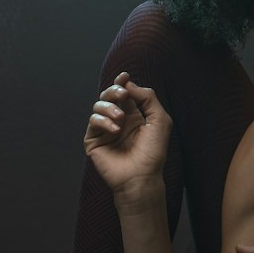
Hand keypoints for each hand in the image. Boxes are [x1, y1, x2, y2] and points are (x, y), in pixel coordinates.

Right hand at [83, 72, 172, 197]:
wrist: (142, 176)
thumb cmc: (153, 152)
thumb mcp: (160, 120)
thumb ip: (148, 99)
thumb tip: (130, 84)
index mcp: (134, 116)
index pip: (124, 94)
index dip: (122, 82)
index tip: (124, 76)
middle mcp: (118, 121)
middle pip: (109, 96)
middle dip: (114, 90)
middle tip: (123, 94)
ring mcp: (104, 130)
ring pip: (98, 106)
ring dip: (109, 107)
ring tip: (121, 118)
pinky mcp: (93, 140)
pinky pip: (93, 122)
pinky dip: (103, 121)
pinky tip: (115, 129)